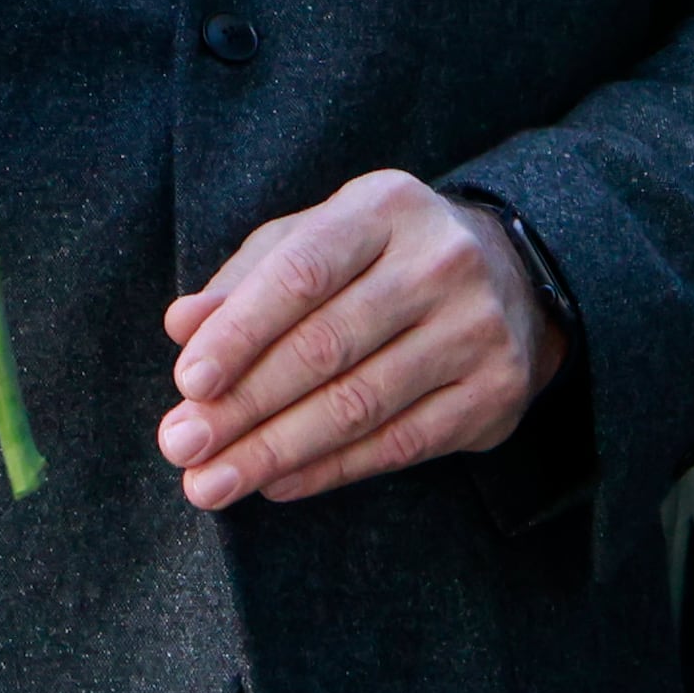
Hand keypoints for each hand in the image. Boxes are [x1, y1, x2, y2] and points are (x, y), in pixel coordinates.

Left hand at [158, 173, 568, 510]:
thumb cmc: (381, 260)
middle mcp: (440, 261)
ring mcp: (476, 328)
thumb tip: (182, 326)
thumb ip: (247, 281)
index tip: (188, 383)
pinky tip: (277, 485)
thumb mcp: (316, 242)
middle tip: (182, 448)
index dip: (241, 331)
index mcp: (385, 207)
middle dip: (243, 406)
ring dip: (274, 452)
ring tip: (213, 482)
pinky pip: (399, 444)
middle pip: (325, 347)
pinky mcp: (496, 391)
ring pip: (359, 405)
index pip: (301, 273)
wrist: (511, 279)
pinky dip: (330, 470)